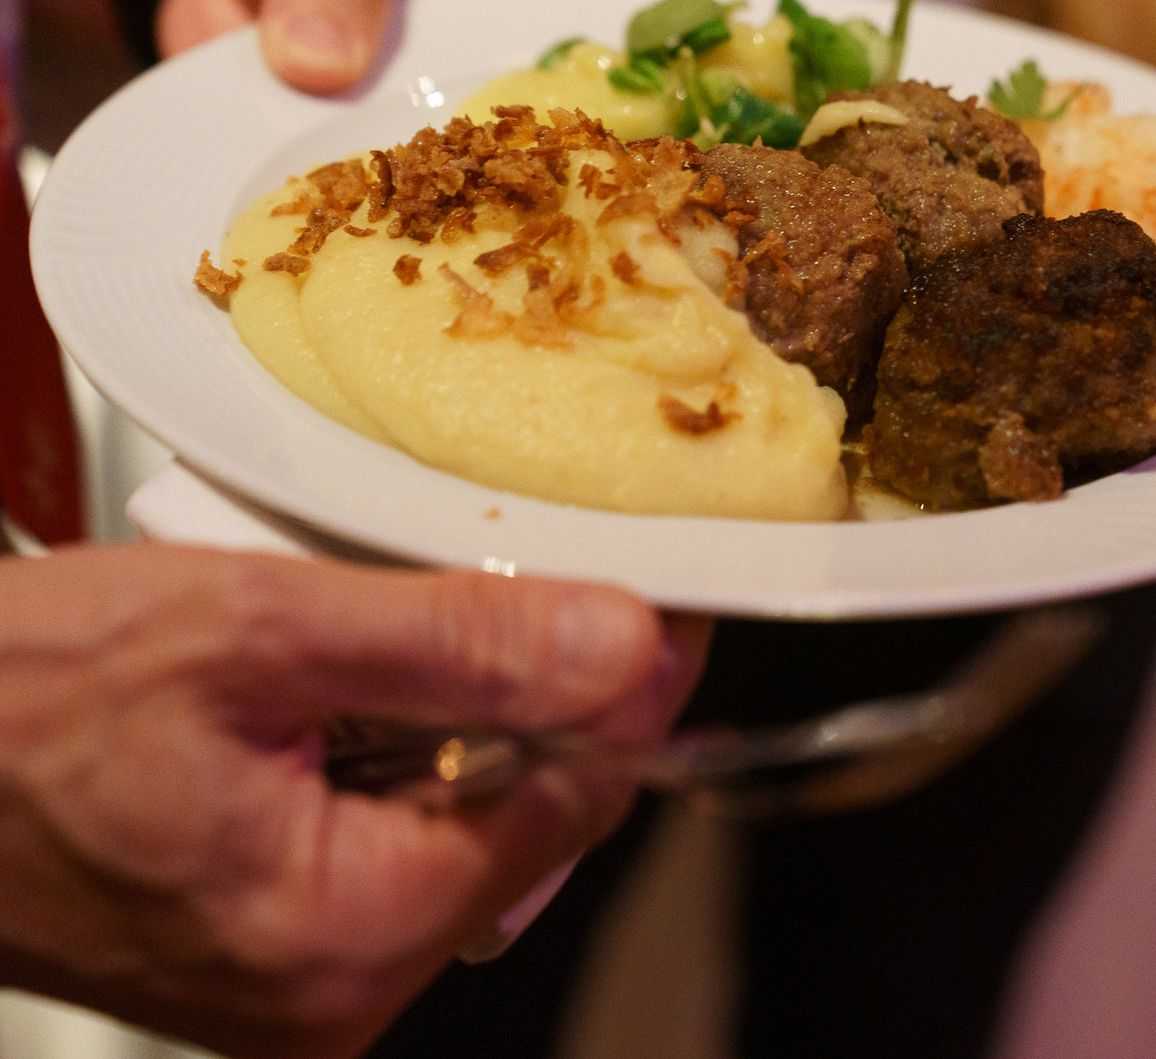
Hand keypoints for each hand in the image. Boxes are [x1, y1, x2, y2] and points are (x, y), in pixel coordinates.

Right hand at [0, 544, 707, 1058]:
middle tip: (522, 586)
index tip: (664, 608)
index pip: (574, 802)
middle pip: (521, 819)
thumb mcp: (256, 630)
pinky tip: (331, 693)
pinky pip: (379, 846)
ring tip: (376, 631)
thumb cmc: (10, 703)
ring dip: (451, 719)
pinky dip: (384, 757)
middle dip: (533, 697)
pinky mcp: (260, 957)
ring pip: (453, 826)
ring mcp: (294, 988)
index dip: (629, 694)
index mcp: (346, 932)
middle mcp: (330, 993)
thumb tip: (621, 648)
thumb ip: (459, 641)